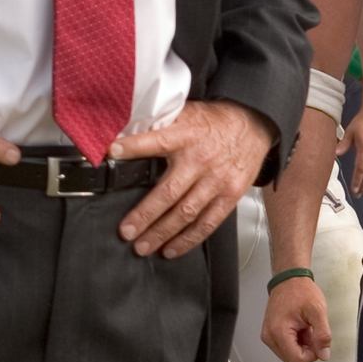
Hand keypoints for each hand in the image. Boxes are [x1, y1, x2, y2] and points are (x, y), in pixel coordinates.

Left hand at [112, 99, 272, 258]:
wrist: (251, 125)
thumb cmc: (212, 122)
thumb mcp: (184, 113)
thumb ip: (158, 124)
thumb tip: (122, 130)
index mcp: (185, 135)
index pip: (156, 140)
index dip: (133, 146)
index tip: (111, 153)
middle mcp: (200, 160)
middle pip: (169, 192)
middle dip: (145, 215)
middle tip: (126, 231)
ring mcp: (216, 181)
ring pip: (186, 213)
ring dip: (162, 233)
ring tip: (142, 246)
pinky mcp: (230, 195)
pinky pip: (208, 222)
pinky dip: (189, 239)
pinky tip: (171, 248)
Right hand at [262, 274, 331, 361]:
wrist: (289, 281)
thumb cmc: (301, 292)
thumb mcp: (318, 312)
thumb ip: (323, 336)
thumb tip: (324, 355)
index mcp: (278, 331)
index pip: (297, 360)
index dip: (313, 354)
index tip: (317, 340)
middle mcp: (269, 336)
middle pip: (292, 361)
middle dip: (306, 351)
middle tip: (311, 332)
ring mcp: (268, 336)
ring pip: (290, 357)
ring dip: (302, 347)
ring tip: (304, 328)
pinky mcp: (270, 334)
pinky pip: (286, 349)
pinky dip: (297, 343)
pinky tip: (299, 329)